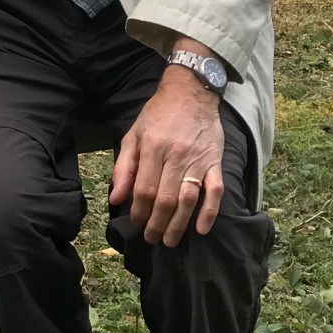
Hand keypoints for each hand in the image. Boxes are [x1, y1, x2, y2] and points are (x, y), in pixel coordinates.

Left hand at [109, 66, 224, 245]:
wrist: (191, 92)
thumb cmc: (158, 114)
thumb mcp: (134, 134)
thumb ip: (124, 167)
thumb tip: (116, 198)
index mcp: (153, 148)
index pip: (144, 190)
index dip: (139, 211)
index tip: (136, 223)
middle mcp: (176, 156)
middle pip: (165, 200)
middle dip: (156, 224)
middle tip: (151, 239)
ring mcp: (198, 160)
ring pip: (188, 199)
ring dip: (178, 225)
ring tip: (169, 240)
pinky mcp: (216, 162)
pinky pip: (216, 191)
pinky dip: (210, 212)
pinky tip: (201, 229)